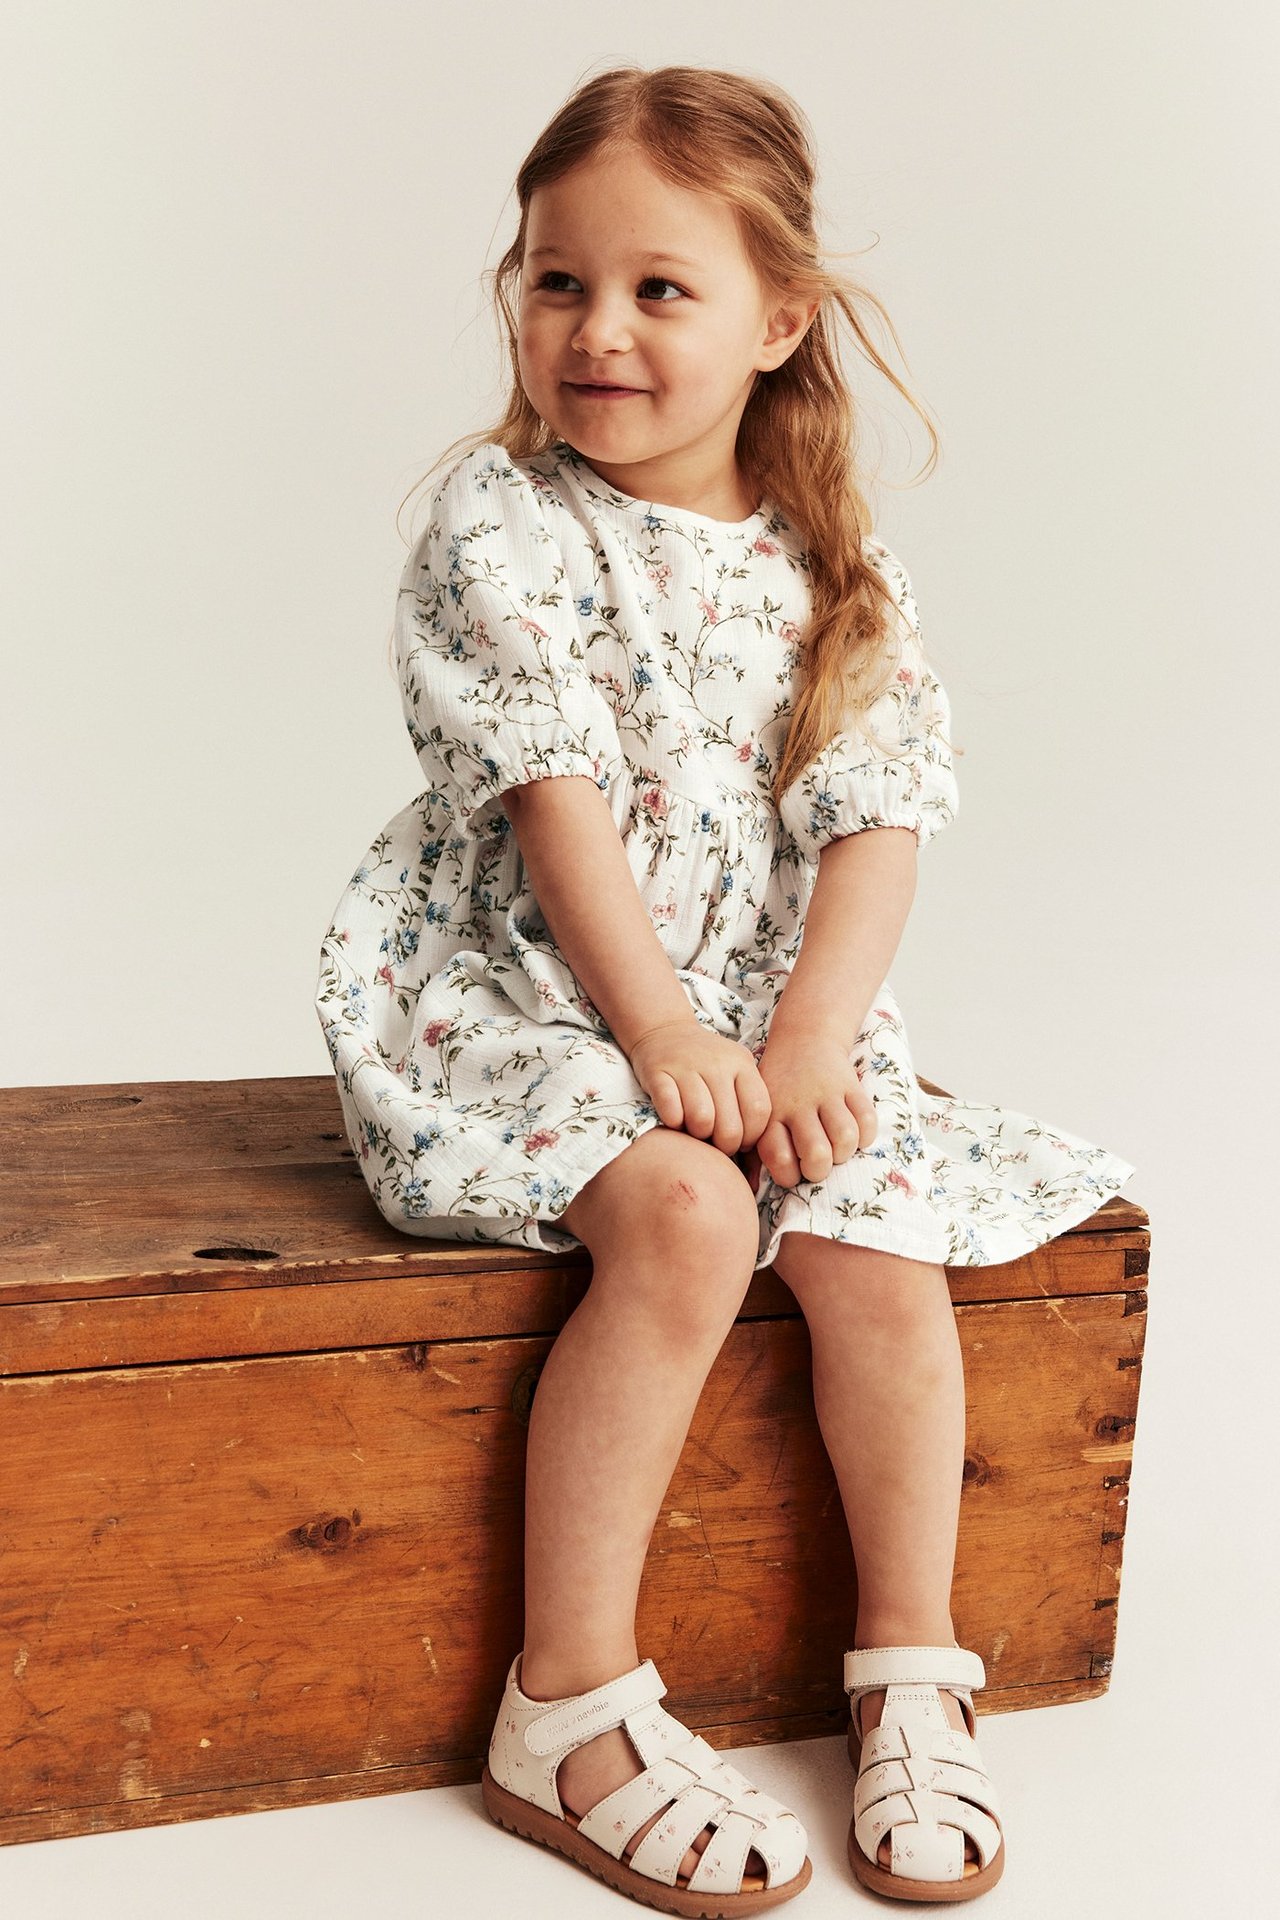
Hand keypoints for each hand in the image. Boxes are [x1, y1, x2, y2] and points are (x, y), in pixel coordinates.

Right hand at [627, 1019, 771, 1157]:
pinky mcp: (657, 1073)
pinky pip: (670, 1111)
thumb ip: (749, 1104)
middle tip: (716, 1141)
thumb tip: (755, 1159)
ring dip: (698, 1135)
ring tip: (695, 1129)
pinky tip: (675, 1119)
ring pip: (702, 1120)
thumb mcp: (736, 1071)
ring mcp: (686, 1066)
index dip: (752, 1137)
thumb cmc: (706, 1064)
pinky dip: (673, 1123)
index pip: (759, 1111)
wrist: (664, 1031)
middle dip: (725, 1145)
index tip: (741, 1142)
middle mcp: (717, 1063)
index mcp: (741, 1064)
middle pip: (730, 1126)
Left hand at [740, 1029, 876, 1192]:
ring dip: (844, 1153)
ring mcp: (826, 1092)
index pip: (780, 1158)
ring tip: (835, 1149)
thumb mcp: (759, 1112)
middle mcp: (798, 1103)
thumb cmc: (778, 1088)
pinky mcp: (851, 1085)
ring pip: (845, 1137)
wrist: (804, 1038)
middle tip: (816, 1163)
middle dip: (820, 1170)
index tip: (792, 1171)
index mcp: (771, 1114)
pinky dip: (865, 1135)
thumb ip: (754, 1151)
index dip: (790, 1176)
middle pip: (817, 1153)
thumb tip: (750, 1190)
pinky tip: (853, 1133)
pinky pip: (868, 1120)